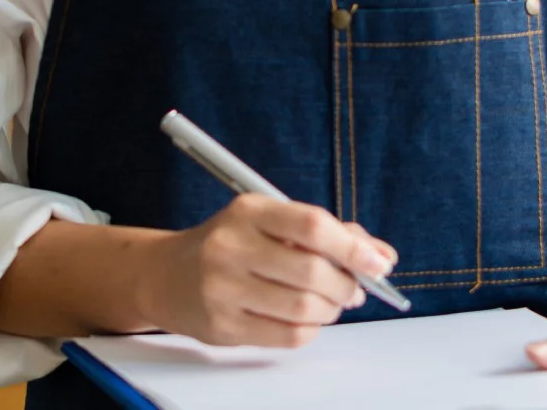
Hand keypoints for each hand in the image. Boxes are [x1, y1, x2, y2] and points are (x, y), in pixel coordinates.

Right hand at [133, 194, 397, 347]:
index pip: (311, 225)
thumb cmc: (227, 246)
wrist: (164, 275)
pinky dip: (309, 330)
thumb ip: (327, 234)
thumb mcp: (268, 224)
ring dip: (330, 310)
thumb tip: (382, 256)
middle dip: (345, 285)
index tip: (376, 262)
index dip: (352, 246)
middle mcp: (230, 245)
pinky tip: (302, 319)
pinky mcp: (222, 325)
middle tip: (352, 289)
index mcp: (247, 211)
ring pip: (304, 308)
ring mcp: (223, 287)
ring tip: (326, 304)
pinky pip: (288, 335)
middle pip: (312, 271)